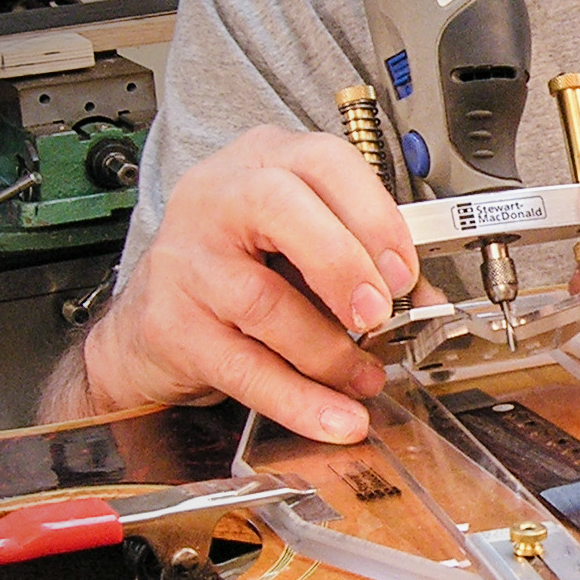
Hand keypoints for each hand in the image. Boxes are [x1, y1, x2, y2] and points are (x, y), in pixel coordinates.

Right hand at [82, 125, 419, 442]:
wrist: (152, 318)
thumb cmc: (241, 266)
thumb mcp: (304, 245)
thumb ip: (365, 263)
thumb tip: (428, 303)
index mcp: (264, 163)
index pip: (323, 163)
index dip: (373, 215)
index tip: (404, 272)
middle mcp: (218, 198)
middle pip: (279, 209)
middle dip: (343, 265)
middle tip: (379, 315)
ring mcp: (187, 260)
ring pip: (264, 301)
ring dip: (329, 351)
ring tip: (364, 377)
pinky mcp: (172, 325)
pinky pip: (243, 367)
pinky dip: (297, 400)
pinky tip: (332, 417)